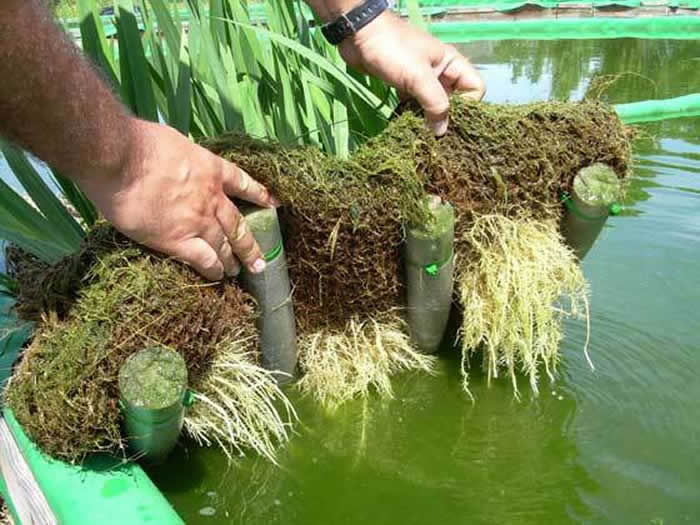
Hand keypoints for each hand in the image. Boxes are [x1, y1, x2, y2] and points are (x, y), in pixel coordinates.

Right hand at [77, 118, 277, 280]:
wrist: (120, 159)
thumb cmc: (139, 143)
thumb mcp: (174, 141)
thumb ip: (183, 157)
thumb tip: (177, 157)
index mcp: (211, 169)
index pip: (243, 184)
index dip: (260, 195)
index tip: (274, 204)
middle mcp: (211, 198)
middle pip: (238, 225)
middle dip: (250, 244)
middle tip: (259, 259)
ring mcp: (198, 221)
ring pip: (224, 246)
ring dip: (233, 260)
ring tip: (238, 271)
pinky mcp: (178, 240)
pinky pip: (204, 260)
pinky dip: (214, 270)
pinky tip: (218, 277)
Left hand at [338, 11, 485, 135]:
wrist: (359, 34)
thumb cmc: (393, 50)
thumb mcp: (419, 77)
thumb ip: (435, 105)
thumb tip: (441, 132)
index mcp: (452, 64)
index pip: (475, 89)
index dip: (467, 106)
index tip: (449, 118)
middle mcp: (441, 72)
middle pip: (455, 101)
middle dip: (446, 118)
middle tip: (434, 134)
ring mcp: (422, 79)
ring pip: (433, 105)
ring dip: (428, 119)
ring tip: (419, 134)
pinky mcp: (405, 85)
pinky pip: (415, 105)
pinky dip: (412, 115)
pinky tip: (405, 125)